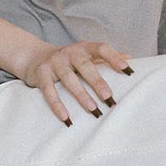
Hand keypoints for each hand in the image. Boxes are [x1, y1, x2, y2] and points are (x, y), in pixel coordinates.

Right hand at [18, 38, 132, 125]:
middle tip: (109, 97)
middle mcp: (69, 52)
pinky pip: (49, 91)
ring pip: (69, 79)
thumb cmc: (69, 60)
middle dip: (98, 82)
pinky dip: (57, 105)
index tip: (128, 70)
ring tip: (93, 109)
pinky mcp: (41, 74)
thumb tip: (130, 58)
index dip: (114, 58)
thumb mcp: (86, 56)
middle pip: (85, 66)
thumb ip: (105, 58)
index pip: (102, 49)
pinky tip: (66, 118)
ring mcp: (54, 62)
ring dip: (81, 95)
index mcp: (84, 48)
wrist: (35, 57)